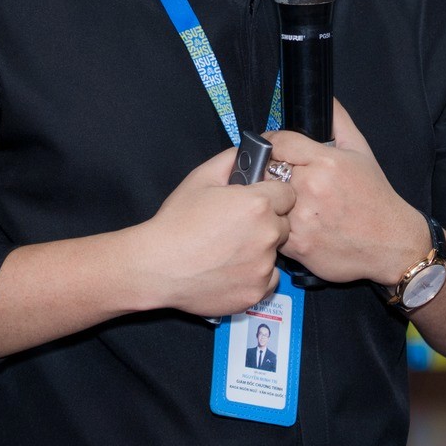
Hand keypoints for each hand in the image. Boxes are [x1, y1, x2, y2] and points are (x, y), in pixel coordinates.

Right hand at [131, 145, 296, 317]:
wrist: (157, 266)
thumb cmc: (176, 223)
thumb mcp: (200, 178)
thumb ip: (231, 160)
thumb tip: (250, 154)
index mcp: (258, 203)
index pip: (287, 193)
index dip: (272, 195)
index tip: (258, 202)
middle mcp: (267, 234)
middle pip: (283, 223)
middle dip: (266, 223)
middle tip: (237, 227)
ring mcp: (264, 266)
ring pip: (274, 252)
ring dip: (259, 250)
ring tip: (228, 250)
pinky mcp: (257, 291)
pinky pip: (268, 279)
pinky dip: (254, 275)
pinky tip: (230, 269)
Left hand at [266, 100, 429, 286]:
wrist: (391, 244)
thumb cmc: (376, 198)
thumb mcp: (362, 151)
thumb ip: (339, 121)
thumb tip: (325, 99)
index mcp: (326, 161)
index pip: (279, 142)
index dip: (271, 142)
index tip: (270, 147)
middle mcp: (311, 187)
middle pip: (266, 169)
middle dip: (268, 169)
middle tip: (277, 175)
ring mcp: (302, 218)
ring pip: (267, 199)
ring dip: (271, 198)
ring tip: (284, 200)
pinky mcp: (297, 244)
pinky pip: (273, 226)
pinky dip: (278, 223)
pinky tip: (294, 222)